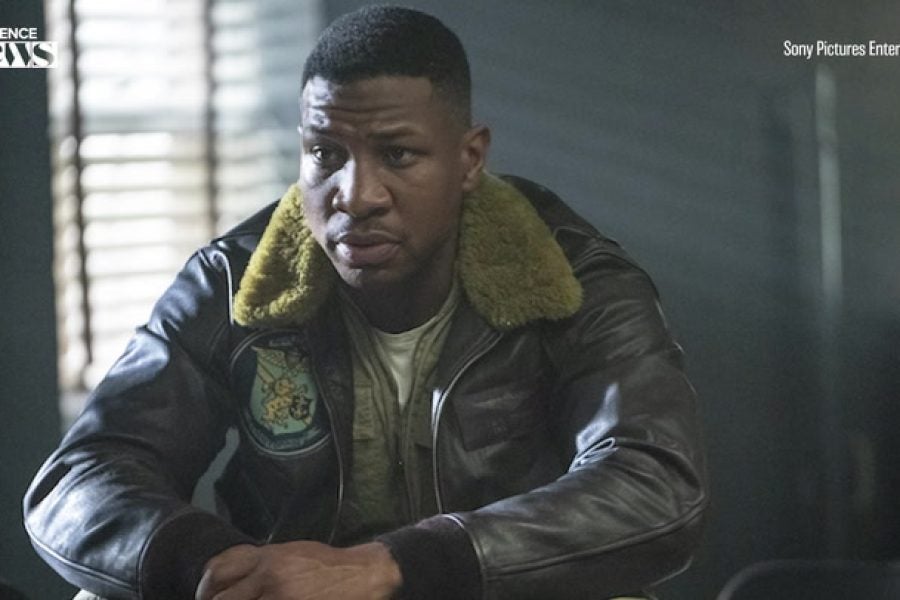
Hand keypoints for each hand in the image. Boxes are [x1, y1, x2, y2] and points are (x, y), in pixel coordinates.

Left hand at [195, 540, 401, 599]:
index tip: (206, 598)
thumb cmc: (325, 565)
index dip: (204, 590)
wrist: (359, 576)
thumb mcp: (290, 553)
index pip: (217, 572)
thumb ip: (261, 564)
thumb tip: (235, 580)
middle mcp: (268, 576)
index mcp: (267, 557)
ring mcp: (278, 598)